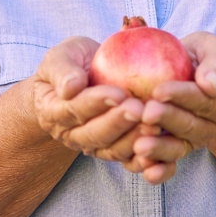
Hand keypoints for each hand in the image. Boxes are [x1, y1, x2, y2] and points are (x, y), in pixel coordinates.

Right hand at [31, 36, 145, 164]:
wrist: (83, 79)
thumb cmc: (72, 63)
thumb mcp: (61, 56)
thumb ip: (62, 70)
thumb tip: (71, 87)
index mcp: (52, 112)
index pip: (73, 110)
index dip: (96, 103)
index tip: (118, 93)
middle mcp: (71, 135)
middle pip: (94, 135)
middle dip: (118, 123)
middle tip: (139, 109)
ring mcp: (93, 146)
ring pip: (113, 150)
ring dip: (133, 139)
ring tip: (154, 124)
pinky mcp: (114, 151)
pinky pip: (129, 160)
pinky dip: (145, 159)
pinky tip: (163, 145)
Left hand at [131, 32, 215, 181]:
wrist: (196, 72)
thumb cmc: (204, 56)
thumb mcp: (215, 48)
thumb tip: (211, 85)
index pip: (207, 100)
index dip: (184, 96)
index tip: (159, 90)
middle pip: (192, 125)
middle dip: (168, 120)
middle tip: (146, 113)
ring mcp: (201, 139)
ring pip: (181, 146)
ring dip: (160, 148)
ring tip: (140, 146)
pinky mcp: (182, 148)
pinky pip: (171, 160)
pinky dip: (159, 167)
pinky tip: (144, 169)